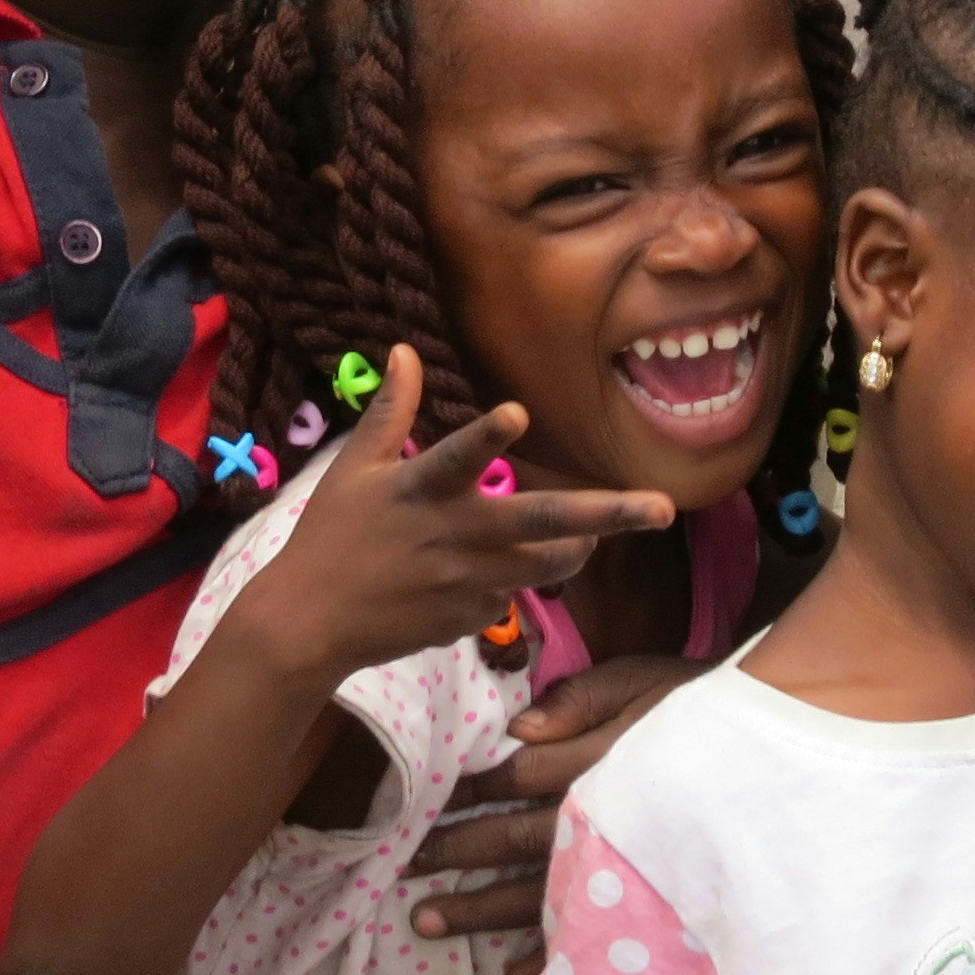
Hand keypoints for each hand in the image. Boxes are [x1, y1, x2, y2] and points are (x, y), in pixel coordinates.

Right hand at [234, 348, 671, 686]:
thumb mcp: (355, 468)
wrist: (311, 625)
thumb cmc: (331, 536)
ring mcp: (469, 581)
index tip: (516, 412)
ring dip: (580, 547)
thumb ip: (391, 412)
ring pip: (550, 564)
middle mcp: (455, 535)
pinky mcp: (471, 617)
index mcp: (420, 490)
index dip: (486, 437)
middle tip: (664, 509)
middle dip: (610, 514)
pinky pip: (510, 595)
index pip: (457, 457)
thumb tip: (404, 350)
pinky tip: (483, 573)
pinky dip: (509, 580)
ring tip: (598, 533)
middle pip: (544, 523)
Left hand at [413, 654, 701, 948]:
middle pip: (516, 839)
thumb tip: (519, 727)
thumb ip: (583, 697)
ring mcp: (623, 866)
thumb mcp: (646, 680)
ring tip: (426, 922)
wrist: (772, 758)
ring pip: (540, 893)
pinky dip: (552, 961)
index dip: (464, 790)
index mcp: (595, 761)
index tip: (419, 801)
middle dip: (456, 853)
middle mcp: (601, 818)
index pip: (514, 777)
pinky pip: (593, 936)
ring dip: (481, 911)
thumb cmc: (698, 710)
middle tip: (401, 868)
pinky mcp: (646, 899)